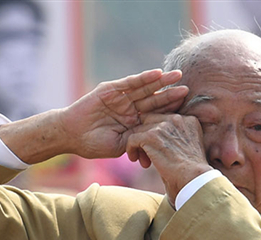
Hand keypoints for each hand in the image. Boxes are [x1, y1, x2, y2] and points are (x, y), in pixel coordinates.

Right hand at [62, 69, 188, 158]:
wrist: (72, 136)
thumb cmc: (94, 144)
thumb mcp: (121, 144)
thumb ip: (138, 139)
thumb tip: (158, 141)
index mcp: (135, 122)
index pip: (156, 115)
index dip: (171, 111)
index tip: (188, 109)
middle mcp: (130, 107)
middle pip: (154, 99)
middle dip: (171, 94)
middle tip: (188, 88)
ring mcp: (121, 97)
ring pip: (145, 88)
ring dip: (161, 81)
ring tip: (177, 76)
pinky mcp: (111, 90)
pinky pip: (130, 83)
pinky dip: (143, 78)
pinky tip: (156, 74)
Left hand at [126, 113, 212, 201]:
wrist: (194, 179)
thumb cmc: (194, 172)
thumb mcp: (190, 148)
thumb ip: (177, 139)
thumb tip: (161, 142)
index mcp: (189, 120)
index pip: (165, 119)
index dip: (159, 133)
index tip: (159, 149)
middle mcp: (177, 119)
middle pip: (151, 121)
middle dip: (148, 137)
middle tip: (149, 155)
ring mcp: (164, 126)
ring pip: (141, 129)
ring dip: (140, 145)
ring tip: (143, 160)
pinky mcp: (151, 136)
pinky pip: (132, 138)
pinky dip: (131, 149)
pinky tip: (135, 160)